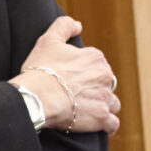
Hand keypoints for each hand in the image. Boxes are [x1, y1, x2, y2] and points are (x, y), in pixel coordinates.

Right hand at [15, 16, 119, 133]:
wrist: (38, 96)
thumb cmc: (41, 70)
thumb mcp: (48, 40)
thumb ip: (64, 26)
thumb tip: (78, 25)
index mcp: (95, 58)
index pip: (97, 64)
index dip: (86, 72)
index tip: (73, 79)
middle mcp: (105, 76)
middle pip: (106, 83)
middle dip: (96, 88)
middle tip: (78, 95)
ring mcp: (105, 98)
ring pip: (112, 103)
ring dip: (104, 106)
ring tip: (88, 111)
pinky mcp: (102, 117)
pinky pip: (112, 123)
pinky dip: (107, 125)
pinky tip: (99, 125)